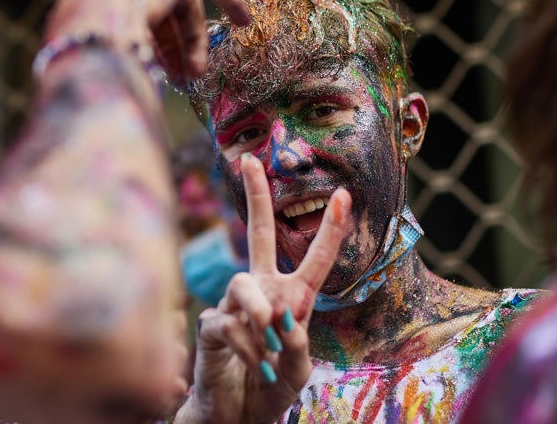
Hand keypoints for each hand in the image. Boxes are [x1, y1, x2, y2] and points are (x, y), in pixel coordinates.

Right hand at [45, 0, 250, 83]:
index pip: (123, 8)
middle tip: (178, 79)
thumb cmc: (82, 47)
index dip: (142, 38)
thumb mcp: (86, 58)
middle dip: (169, 47)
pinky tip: (243, 21)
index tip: (151, 63)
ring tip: (196, 74)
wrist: (93, 19)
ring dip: (191, 40)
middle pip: (155, 8)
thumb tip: (124, 89)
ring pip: (179, 4)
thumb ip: (108, 59)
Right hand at [184, 155, 350, 423]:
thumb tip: (278, 317)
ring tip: (269, 341)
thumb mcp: (297, 371)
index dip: (330, 228)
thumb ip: (295, 345)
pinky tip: (256, 365)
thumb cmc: (271, 389)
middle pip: (258, 232)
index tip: (345, 194)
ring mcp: (233, 305)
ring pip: (242, 283)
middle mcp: (261, 291)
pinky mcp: (211, 325)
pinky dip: (248, 347)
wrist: (237, 416)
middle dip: (255, 194)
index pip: (314, 257)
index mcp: (292, 297)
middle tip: (249, 159)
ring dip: (260, 312)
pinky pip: (228, 323)